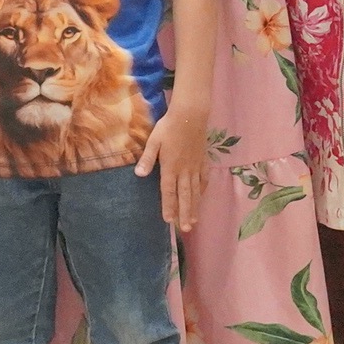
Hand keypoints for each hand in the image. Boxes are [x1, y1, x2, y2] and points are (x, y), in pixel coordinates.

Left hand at [138, 105, 210, 233]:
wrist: (191, 114)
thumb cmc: (168, 126)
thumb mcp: (154, 141)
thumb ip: (147, 159)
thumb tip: (139, 174)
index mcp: (170, 166)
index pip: (169, 191)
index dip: (169, 206)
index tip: (168, 220)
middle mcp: (184, 170)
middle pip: (185, 195)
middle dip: (184, 213)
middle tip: (185, 229)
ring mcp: (195, 166)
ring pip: (196, 190)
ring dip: (195, 206)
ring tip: (194, 220)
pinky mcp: (203, 160)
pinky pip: (204, 178)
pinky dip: (203, 189)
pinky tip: (202, 196)